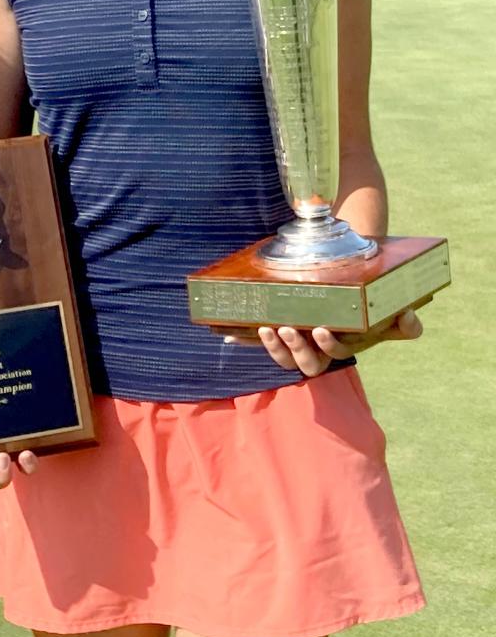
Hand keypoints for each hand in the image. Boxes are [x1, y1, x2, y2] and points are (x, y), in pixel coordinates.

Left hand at [226, 308, 422, 377]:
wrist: (345, 274)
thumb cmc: (367, 295)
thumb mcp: (388, 307)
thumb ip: (403, 318)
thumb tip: (410, 319)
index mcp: (344, 343)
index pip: (336, 352)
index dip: (328, 345)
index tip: (322, 328)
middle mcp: (319, 348)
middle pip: (307, 362)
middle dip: (296, 349)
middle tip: (288, 329)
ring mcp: (297, 342)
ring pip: (284, 357)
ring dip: (273, 347)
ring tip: (265, 328)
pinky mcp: (278, 332)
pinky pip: (258, 341)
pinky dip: (242, 338)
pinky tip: (227, 333)